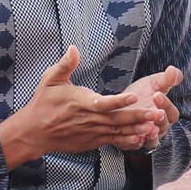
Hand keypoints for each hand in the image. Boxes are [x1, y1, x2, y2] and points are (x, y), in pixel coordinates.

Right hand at [0, 46, 161, 164]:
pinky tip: (141, 139)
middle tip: (156, 114)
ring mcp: (91, 132)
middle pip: (116, 119)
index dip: (119, 102)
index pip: (103, 103)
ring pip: (118, 132)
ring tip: (154, 128)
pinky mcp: (92, 141)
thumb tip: (73, 47)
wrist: (34, 132)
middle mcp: (89, 119)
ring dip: (136, 130)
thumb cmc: (43, 103)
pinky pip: (113, 141)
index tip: (134, 97)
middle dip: (137, 117)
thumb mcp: (50, 80)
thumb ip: (65, 65)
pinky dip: (127, 141)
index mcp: (81, 103)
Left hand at [114, 66, 181, 151]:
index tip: (157, 95)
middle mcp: (159, 128)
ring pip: (151, 139)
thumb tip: (174, 71)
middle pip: (163, 127)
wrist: (121, 106)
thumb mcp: (154, 84)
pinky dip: (134, 143)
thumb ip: (165, 79)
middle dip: (160, 120)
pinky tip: (131, 137)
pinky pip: (134, 145)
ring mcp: (146, 138)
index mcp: (166, 115)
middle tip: (156, 113)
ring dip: (150, 135)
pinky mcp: (131, 143)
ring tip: (148, 128)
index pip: (172, 113)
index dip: (166, 105)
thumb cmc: (141, 94)